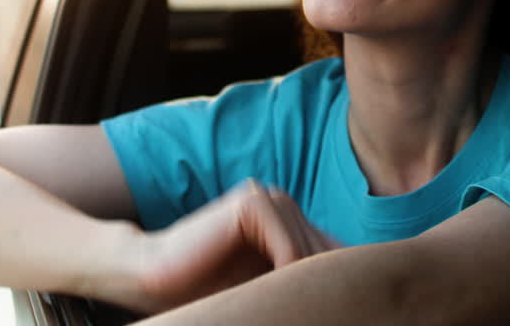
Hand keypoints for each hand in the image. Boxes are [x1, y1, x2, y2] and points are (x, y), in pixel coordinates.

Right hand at [134, 179, 340, 311]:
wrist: (150, 275)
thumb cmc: (202, 289)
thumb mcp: (265, 288)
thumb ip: (301, 281)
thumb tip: (359, 299)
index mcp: (288, 222)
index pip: (335, 255)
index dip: (341, 286)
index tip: (347, 310)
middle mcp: (282, 204)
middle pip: (328, 256)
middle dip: (324, 289)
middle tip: (318, 311)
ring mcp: (269, 198)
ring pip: (311, 255)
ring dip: (303, 288)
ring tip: (282, 305)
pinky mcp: (253, 202)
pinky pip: (290, 248)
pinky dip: (287, 276)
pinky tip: (269, 293)